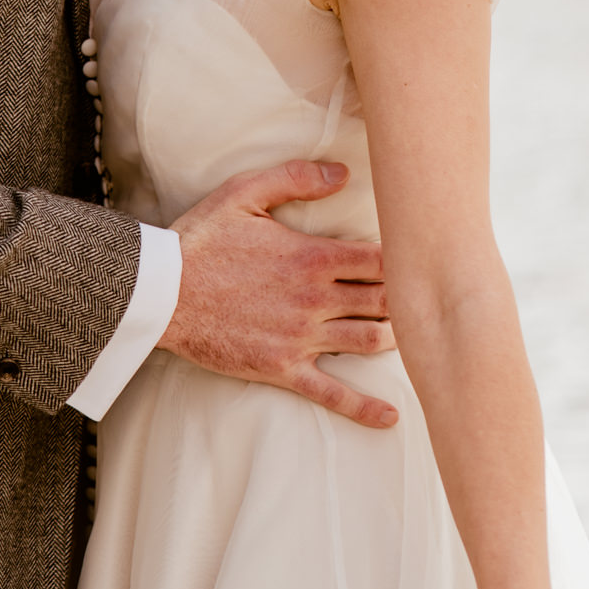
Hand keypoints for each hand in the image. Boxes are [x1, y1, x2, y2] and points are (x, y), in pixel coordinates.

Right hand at [157, 160, 398, 428]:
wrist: (162, 293)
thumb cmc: (202, 239)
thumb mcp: (244, 192)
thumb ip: (296, 178)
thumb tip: (344, 172)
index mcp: (312, 257)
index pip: (380, 259)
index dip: (405, 258)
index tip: (419, 255)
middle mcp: (315, 299)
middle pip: (383, 300)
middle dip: (408, 298)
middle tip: (425, 296)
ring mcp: (301, 338)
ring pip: (368, 342)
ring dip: (395, 338)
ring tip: (413, 335)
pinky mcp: (283, 369)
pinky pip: (332, 393)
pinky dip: (364, 407)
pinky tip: (391, 416)